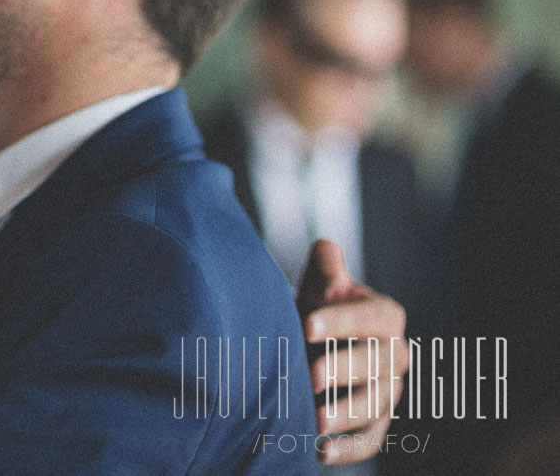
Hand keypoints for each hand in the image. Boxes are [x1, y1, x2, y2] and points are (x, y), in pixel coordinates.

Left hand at [296, 239, 408, 464]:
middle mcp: (393, 355)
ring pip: (376, 405)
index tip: (306, 325)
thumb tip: (325, 248)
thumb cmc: (317, 310)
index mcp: (385, 317)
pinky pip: (371, 440)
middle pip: (378, 363)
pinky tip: (320, 452)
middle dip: (344, 369)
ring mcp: (387, 391)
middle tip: (312, 376)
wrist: (313, 344)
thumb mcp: (320, 288)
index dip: (343, 321)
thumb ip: (326, 270)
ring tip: (313, 419)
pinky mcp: (377, 422)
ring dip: (346, 414)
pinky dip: (349, 449)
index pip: (374, 317)